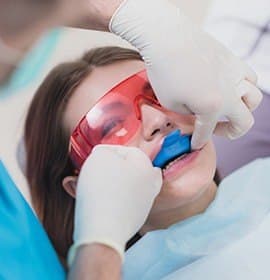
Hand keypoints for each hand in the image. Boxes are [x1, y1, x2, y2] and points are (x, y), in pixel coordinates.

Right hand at [68, 145, 161, 264]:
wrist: (103, 229)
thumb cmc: (102, 189)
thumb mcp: (99, 157)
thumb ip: (104, 151)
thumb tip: (105, 155)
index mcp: (145, 165)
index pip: (125, 151)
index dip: (107, 152)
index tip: (94, 157)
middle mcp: (150, 183)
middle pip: (130, 170)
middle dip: (113, 169)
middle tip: (96, 171)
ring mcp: (145, 203)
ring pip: (128, 187)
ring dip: (112, 184)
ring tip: (94, 186)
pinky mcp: (136, 219)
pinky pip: (124, 203)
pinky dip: (114, 200)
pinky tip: (100, 201)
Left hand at [109, 0, 261, 148]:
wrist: (167, 38)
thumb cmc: (165, 71)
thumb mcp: (170, 103)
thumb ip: (188, 114)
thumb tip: (196, 113)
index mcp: (212, 107)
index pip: (207, 132)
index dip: (199, 141)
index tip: (194, 145)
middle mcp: (230, 93)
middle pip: (245, 122)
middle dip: (231, 132)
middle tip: (216, 130)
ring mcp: (234, 74)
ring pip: (254, 98)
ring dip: (243, 109)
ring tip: (227, 109)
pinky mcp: (232, 60)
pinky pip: (249, 77)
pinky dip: (244, 87)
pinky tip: (229, 87)